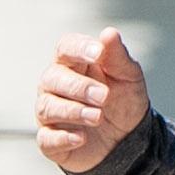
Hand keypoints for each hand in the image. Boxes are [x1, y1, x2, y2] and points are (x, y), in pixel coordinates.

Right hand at [30, 27, 151, 172]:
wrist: (129, 141)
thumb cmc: (123, 101)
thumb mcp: (128, 77)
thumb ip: (117, 56)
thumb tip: (109, 33)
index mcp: (74, 63)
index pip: (65, 47)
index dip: (78, 48)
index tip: (98, 53)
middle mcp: (55, 85)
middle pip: (52, 77)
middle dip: (78, 86)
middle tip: (104, 96)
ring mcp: (50, 113)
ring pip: (47, 107)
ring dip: (73, 111)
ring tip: (98, 117)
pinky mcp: (50, 141)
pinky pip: (46, 138)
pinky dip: (62, 137)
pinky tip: (81, 138)